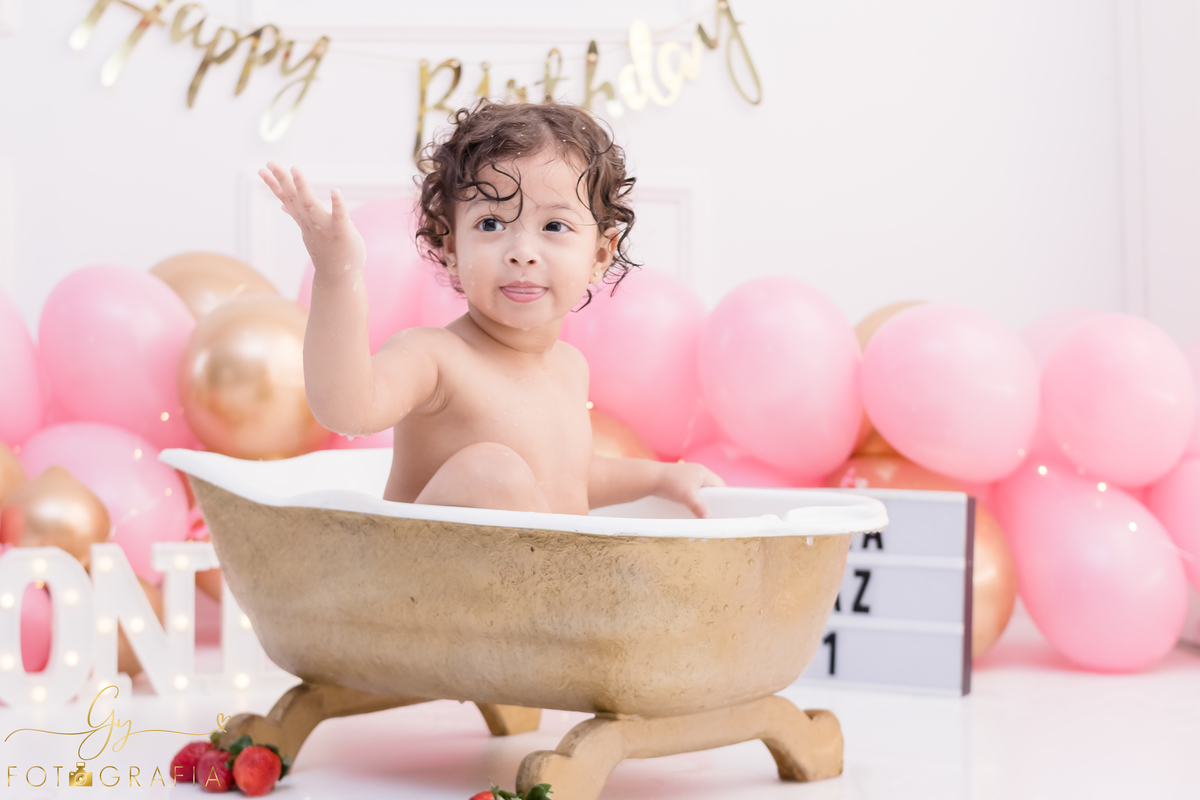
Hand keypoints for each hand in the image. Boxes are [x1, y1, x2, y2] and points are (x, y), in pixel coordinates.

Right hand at [258, 162, 365, 276]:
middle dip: (282, 180)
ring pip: (311, 205)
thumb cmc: (327, 252)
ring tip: (295, 169)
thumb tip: (283, 205)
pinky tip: (335, 190)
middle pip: (294, 198)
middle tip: (270, 163)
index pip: (286, 199)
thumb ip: (297, 216)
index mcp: (304, 220)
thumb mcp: (308, 231)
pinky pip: (340, 216)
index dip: (274, 184)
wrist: (339, 278)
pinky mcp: (343, 232)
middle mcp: (311, 222)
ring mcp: (326, 227)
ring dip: (302, 188)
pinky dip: (337, 204)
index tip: (261, 170)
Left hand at [654, 461, 724, 518]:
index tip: (725, 511)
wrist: (649, 478)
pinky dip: (694, 500)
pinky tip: (692, 509)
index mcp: (704, 473)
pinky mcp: (681, 483)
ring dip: (703, 502)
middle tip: (714, 515)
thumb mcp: (687, 496)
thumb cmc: (669, 483)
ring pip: (702, 492)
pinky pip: (693, 493)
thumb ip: (698, 507)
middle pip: (712, 490)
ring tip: (703, 514)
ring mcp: (690, 477)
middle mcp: (698, 473)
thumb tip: (708, 519)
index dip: (724, 498)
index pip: (721, 486)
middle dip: (713, 501)